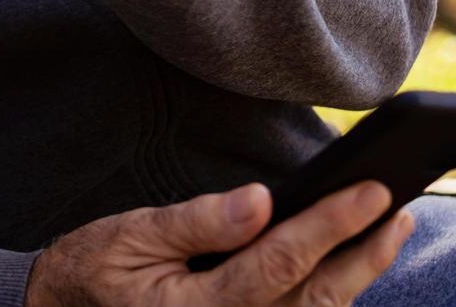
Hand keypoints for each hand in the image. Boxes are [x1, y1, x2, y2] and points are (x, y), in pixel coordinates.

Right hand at [25, 181, 413, 306]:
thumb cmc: (96, 268)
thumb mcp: (133, 233)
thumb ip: (197, 222)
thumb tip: (258, 202)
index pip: (276, 263)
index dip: (326, 225)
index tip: (365, 192)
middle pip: (312, 297)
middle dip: (360, 253)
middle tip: (393, 208)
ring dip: (357, 275)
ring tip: (387, 230)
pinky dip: (328, 294)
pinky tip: (346, 265)